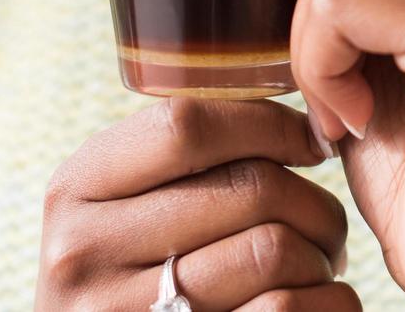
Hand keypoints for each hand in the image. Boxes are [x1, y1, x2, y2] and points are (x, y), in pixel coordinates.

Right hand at [35, 98, 358, 311]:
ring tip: (317, 266)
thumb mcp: (118, 212)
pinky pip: (282, 311)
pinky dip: (325, 301)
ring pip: (271, 250)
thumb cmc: (130, 279)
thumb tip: (293, 112)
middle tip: (329, 225)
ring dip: (320, 257)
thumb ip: (173, 161)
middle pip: (246, 188)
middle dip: (314, 201)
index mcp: (75, 188)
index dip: (270, 123)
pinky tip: (316, 300)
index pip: (187, 124)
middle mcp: (82, 251)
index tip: (312, 142)